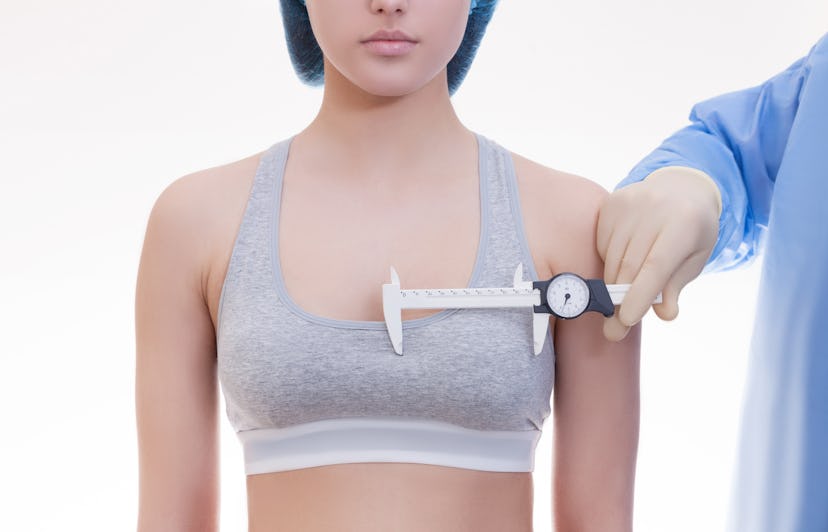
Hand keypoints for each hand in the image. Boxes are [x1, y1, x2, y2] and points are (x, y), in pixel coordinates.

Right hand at [596, 166, 721, 340]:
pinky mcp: (610, 203)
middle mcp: (654, 208)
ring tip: (625, 295)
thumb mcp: (695, 257)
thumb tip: (665, 313)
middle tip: (614, 332)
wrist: (681, 187)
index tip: (626, 320)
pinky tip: (625, 260)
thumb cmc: (692, 230)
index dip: (639, 294)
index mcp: (684, 223)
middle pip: (629, 266)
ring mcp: (629, 203)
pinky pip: (602, 245)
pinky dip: (610, 262)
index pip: (656, 265)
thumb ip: (676, 285)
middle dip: (620, 302)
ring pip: (612, 258)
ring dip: (615, 284)